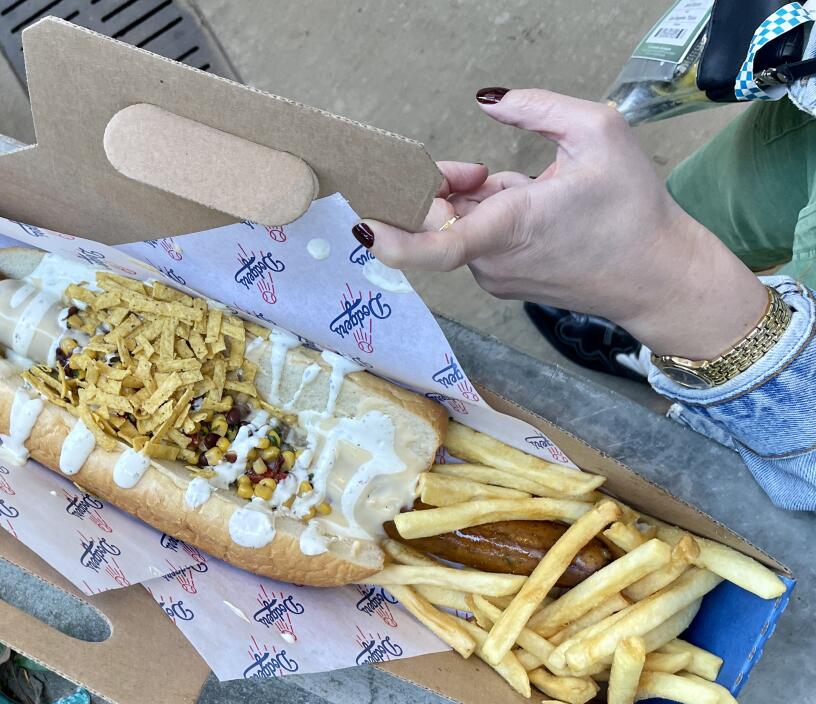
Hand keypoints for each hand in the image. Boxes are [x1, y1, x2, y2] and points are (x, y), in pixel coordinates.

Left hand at [357, 88, 767, 359]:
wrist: (659, 276)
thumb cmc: (635, 210)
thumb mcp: (598, 132)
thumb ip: (536, 108)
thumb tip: (488, 101)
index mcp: (513, 227)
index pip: (438, 246)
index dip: (393, 238)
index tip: (364, 225)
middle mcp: (494, 260)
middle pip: (437, 219)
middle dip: (442, 186)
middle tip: (476, 170)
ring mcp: (495, 276)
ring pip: (457, 226)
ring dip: (472, 200)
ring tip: (520, 188)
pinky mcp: (500, 282)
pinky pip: (474, 240)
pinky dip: (487, 216)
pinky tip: (524, 207)